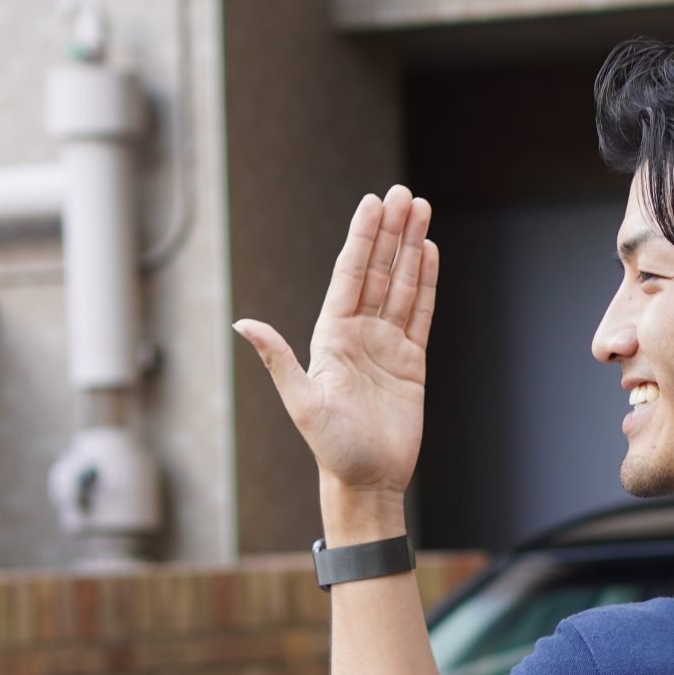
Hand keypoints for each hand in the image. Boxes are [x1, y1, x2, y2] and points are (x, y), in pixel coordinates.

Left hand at [234, 186, 438, 496]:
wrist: (367, 480)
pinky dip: (426, 282)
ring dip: (411, 248)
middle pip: (379, 270)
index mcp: (331, 336)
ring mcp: (387, 344)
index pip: (350, 275)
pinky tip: (429, 254)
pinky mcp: (412, 361)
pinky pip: (421, 313)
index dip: (363, 238)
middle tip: (405, 194)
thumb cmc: (330, 448)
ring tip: (422, 210)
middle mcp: (358, 332)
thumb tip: (244, 323)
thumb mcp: (301, 404)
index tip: (374, 204)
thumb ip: (279, 359)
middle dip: (391, 231)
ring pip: (402, 285)